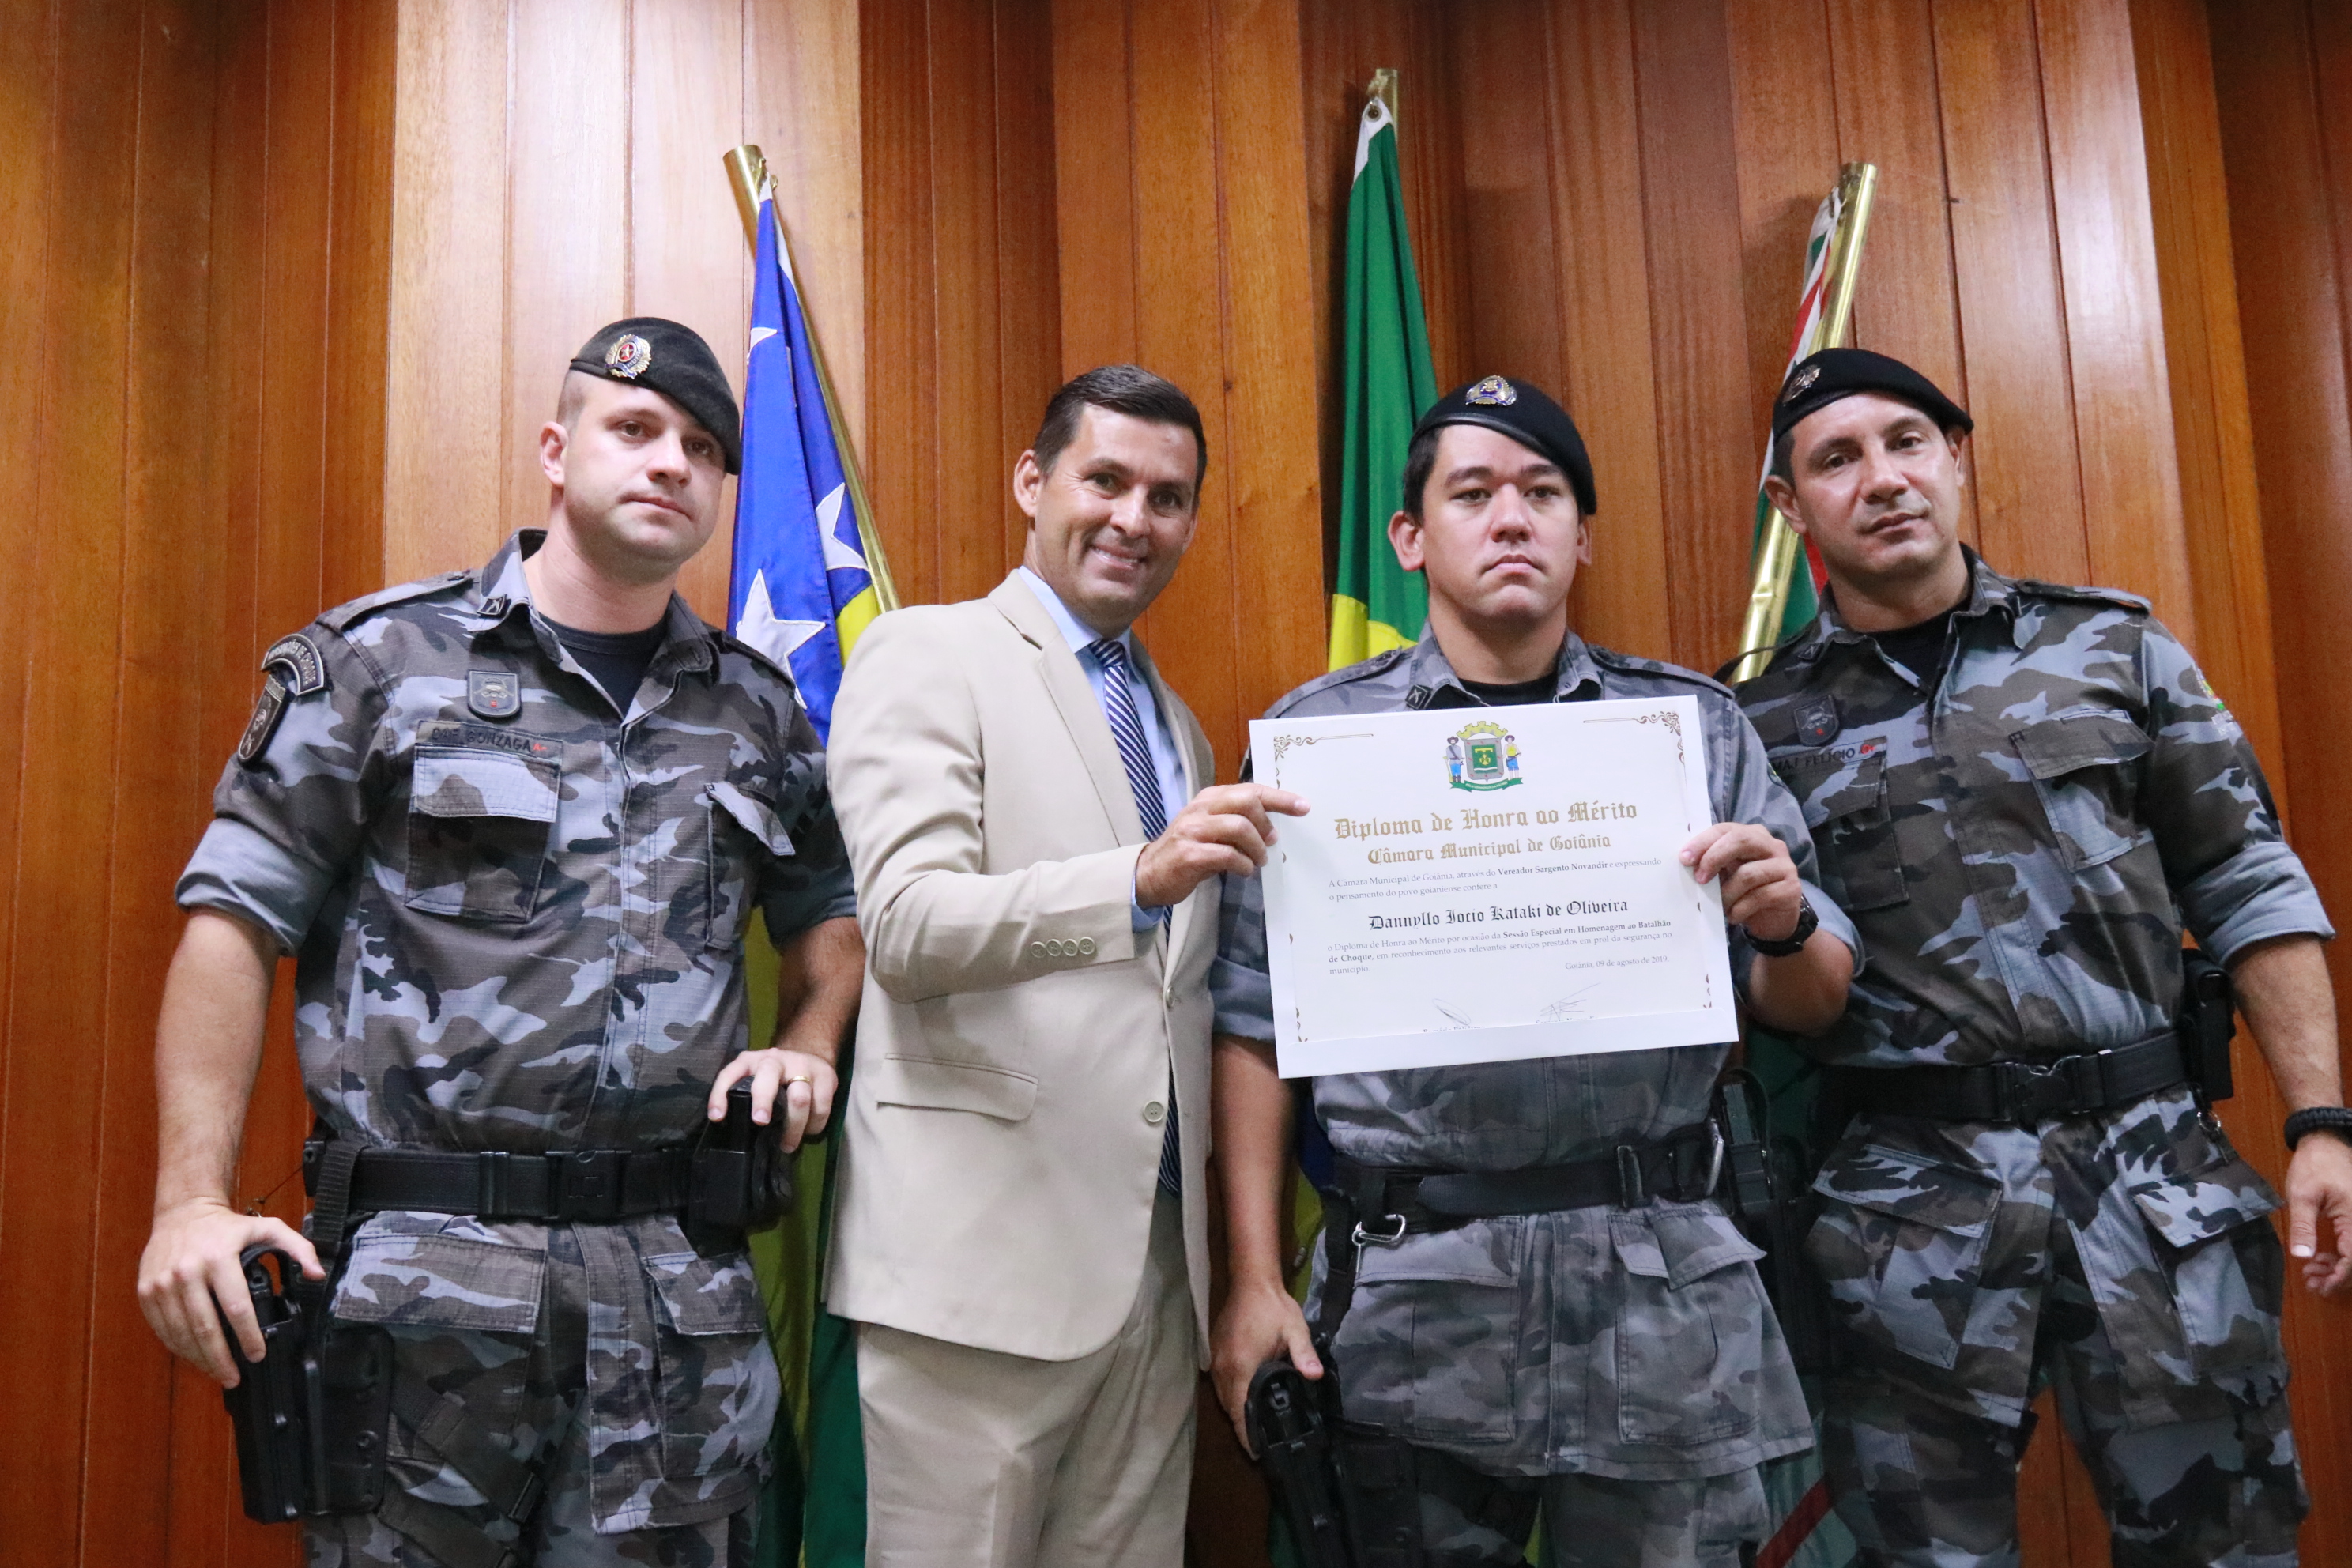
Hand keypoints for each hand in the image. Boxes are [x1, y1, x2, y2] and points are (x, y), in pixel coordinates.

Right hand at [138, 1199, 322, 1386]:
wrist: (182, 1212)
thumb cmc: (228, 1226)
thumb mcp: (268, 1228)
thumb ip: (298, 1249)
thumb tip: (317, 1274)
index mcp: (219, 1258)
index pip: (236, 1307)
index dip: (248, 1336)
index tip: (257, 1354)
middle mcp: (187, 1272)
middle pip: (205, 1328)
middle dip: (221, 1359)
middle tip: (234, 1377)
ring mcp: (162, 1284)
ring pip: (181, 1333)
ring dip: (200, 1359)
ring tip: (217, 1373)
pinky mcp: (146, 1291)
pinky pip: (162, 1328)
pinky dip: (179, 1347)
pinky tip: (195, 1357)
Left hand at [710, 1047, 836, 1151]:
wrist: (808, 1052)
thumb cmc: (774, 1077)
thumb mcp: (754, 1080)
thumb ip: (745, 1097)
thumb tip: (738, 1133)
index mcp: (749, 1061)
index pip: (730, 1073)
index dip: (721, 1094)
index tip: (717, 1117)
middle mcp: (774, 1059)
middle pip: (769, 1077)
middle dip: (763, 1101)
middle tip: (761, 1122)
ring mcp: (802, 1065)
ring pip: (800, 1097)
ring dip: (794, 1126)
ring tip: (788, 1145)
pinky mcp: (826, 1074)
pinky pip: (822, 1105)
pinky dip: (815, 1123)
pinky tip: (809, 1130)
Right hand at [1134, 785, 1310, 910]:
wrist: (1149, 874)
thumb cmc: (1188, 852)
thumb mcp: (1212, 830)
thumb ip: (1237, 823)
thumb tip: (1273, 830)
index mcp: (1209, 799)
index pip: (1250, 790)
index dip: (1280, 798)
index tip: (1303, 806)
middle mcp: (1200, 809)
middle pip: (1247, 802)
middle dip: (1266, 824)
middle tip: (1272, 842)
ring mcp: (1193, 831)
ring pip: (1239, 827)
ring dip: (1257, 848)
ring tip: (1258, 861)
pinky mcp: (1189, 854)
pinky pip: (1227, 855)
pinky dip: (1243, 865)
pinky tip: (1244, 871)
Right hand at [1210, 1276, 1323, 1453]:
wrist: (1251, 1281)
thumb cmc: (1274, 1307)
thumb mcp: (1295, 1330)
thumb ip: (1304, 1355)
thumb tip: (1315, 1376)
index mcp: (1242, 1366)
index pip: (1240, 1411)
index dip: (1247, 1435)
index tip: (1257, 1454)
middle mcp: (1223, 1368)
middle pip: (1229, 1408)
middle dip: (1242, 1428)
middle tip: (1260, 1444)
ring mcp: (1215, 1360)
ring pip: (1222, 1397)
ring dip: (1235, 1412)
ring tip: (1253, 1428)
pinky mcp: (1213, 1353)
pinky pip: (1219, 1384)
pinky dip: (1230, 1397)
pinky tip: (1244, 1399)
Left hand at [1680, 822, 1802, 943]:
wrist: (1773, 919)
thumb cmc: (1745, 892)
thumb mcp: (1726, 874)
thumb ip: (1711, 863)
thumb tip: (1685, 861)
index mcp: (1752, 835)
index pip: (1725, 829)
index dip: (1703, 842)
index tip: (1684, 858)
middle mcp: (1772, 845)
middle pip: (1740, 841)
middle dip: (1714, 858)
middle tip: (1700, 879)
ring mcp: (1784, 866)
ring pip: (1748, 874)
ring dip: (1727, 894)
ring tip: (1720, 906)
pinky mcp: (1791, 888)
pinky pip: (1760, 896)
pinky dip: (1740, 909)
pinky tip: (1734, 916)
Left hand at [2285, 1130, 2351, 1294]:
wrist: (2326, 1141)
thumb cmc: (2314, 1165)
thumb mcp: (2302, 1195)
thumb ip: (2303, 1227)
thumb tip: (2302, 1257)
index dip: (2339, 1278)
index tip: (2319, 1287)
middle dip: (2336, 1277)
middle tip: (2311, 1283)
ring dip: (2337, 1268)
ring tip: (2312, 1274)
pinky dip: (2339, 1255)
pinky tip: (2321, 1259)